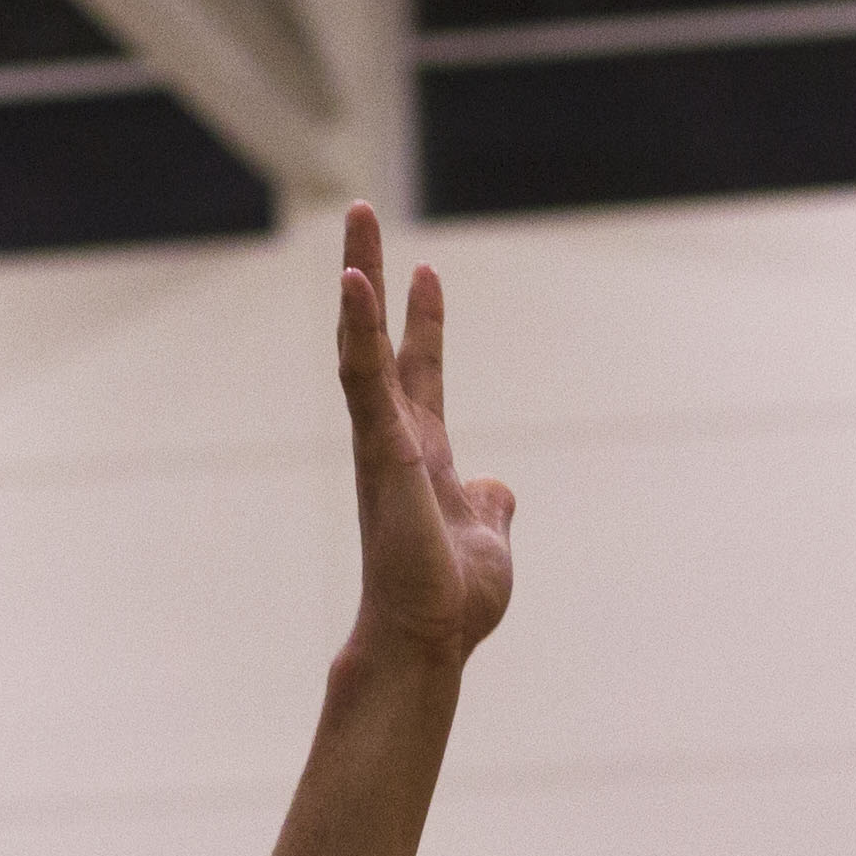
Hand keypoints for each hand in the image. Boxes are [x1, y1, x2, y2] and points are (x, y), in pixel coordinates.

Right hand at [334, 202, 513, 669]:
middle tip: (361, 213)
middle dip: (370, 276)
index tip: (426, 273)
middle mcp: (396, 440)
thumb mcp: (490, 537)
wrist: (429, 641)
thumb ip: (490, 505)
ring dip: (359, 282)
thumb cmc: (452, 602)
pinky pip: (365, 379)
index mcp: (423, 456)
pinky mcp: (382, 451)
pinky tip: (357, 281)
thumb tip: (498, 486)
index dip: (424, 324)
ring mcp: (384, 442)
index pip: (420, 374)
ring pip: (362, 347)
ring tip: (358, 220)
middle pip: (377, 341)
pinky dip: (361, 329)